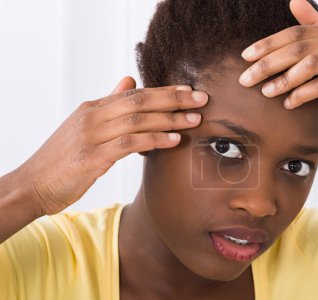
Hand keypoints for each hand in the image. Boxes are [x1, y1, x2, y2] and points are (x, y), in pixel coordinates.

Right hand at [12, 77, 207, 215]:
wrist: (32, 184)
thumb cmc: (64, 158)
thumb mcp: (86, 126)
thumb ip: (110, 103)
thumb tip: (129, 80)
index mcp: (93, 108)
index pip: (135, 93)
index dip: (165, 91)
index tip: (190, 91)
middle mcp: (93, 116)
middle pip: (140, 101)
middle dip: (174, 99)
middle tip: (201, 99)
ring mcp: (91, 135)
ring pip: (137, 120)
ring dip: (170, 119)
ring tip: (195, 120)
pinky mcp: (91, 157)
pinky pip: (129, 143)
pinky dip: (154, 140)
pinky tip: (173, 141)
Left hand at [239, 0, 317, 134]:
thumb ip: (317, 28)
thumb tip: (293, 0)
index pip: (295, 33)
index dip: (267, 44)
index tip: (245, 57)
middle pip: (298, 47)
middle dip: (267, 63)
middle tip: (246, 79)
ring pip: (310, 64)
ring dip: (284, 79)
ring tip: (266, 92)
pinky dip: (303, 93)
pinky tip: (289, 103)